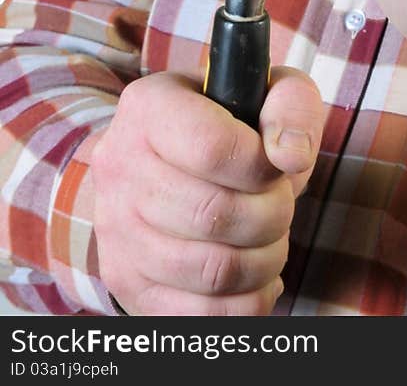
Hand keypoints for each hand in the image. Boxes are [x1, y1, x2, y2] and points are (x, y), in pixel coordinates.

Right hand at [91, 67, 323, 314]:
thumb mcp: (266, 90)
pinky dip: (246, 303)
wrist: (168, 157)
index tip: (275, 167)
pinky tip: (256, 275)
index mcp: (149, 107)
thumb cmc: (228, 122)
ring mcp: (115, 229)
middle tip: (280, 203)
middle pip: (214, 215)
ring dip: (265, 260)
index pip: (212, 148)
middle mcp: (120, 166)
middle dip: (272, 215)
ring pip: (210, 271)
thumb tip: (291, 158)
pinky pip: (198, 316)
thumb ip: (290, 107)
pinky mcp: (125, 280)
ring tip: (271, 238)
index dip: (262, 166)